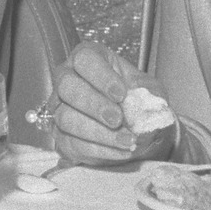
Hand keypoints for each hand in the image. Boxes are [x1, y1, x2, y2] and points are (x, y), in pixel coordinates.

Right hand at [47, 38, 150, 166]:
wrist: (138, 131)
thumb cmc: (138, 101)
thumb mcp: (150, 90)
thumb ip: (149, 93)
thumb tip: (145, 103)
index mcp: (88, 58)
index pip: (84, 59)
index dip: (101, 77)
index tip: (121, 94)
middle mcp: (67, 79)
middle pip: (67, 86)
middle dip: (93, 104)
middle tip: (117, 119)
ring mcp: (60, 108)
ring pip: (65, 117)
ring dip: (98, 132)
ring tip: (127, 140)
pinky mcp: (62, 137)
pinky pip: (73, 143)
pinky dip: (101, 150)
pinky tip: (122, 151)